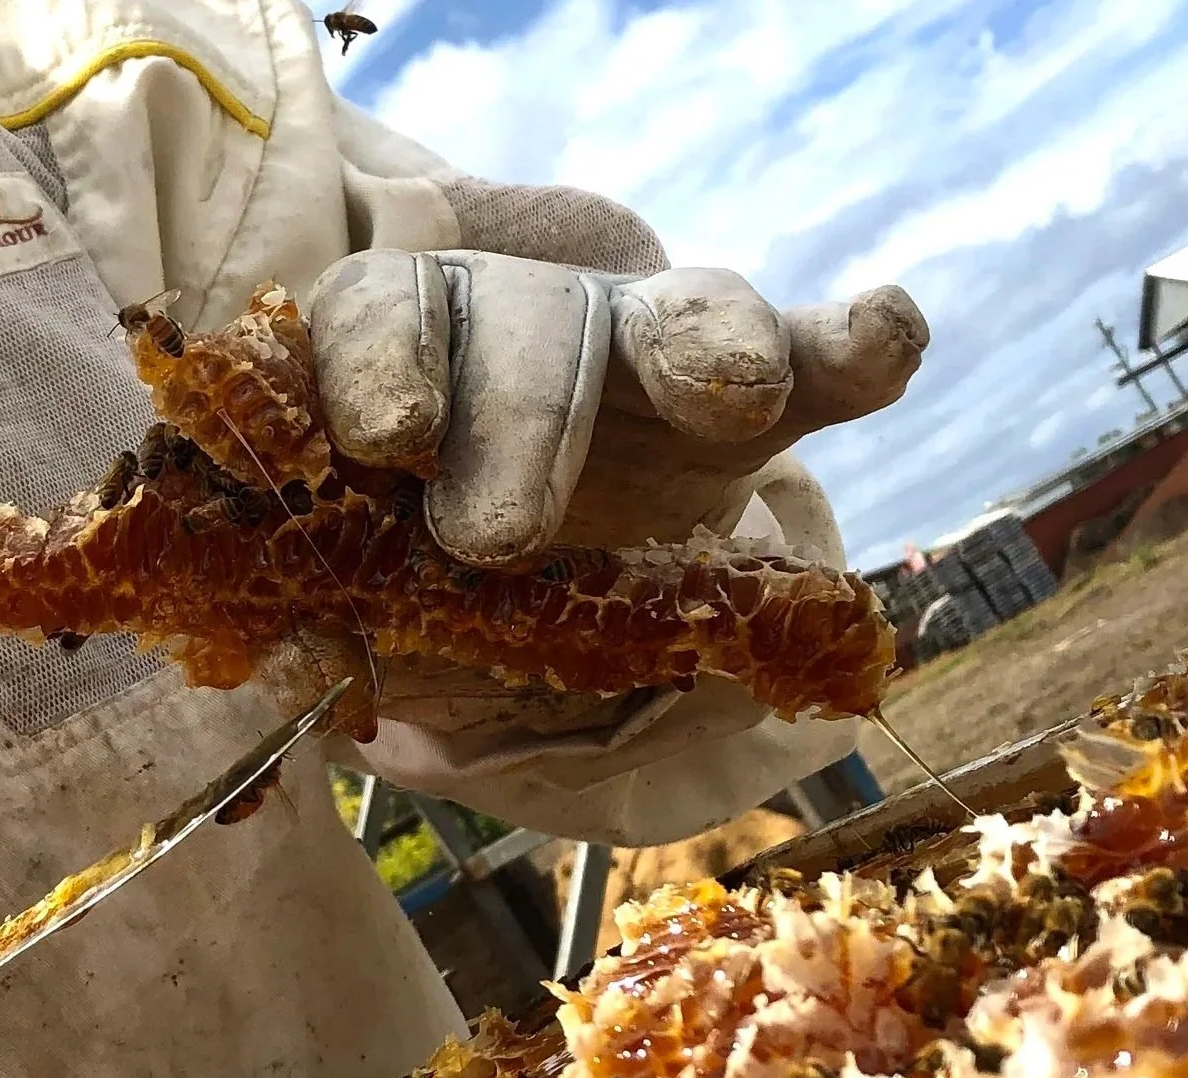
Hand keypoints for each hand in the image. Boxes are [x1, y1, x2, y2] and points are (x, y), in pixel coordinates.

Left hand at [305, 250, 927, 566]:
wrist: (505, 581)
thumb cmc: (400, 573)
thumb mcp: (345, 593)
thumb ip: (322, 599)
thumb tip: (300, 647)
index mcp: (394, 357)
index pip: (375, 321)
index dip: (379, 368)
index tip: (390, 435)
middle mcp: (512, 326)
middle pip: (519, 328)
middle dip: (516, 424)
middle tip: (496, 536)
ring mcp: (633, 350)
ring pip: (666, 320)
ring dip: (698, 350)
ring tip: (733, 396)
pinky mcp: (748, 392)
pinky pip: (808, 355)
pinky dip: (853, 345)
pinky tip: (888, 341)